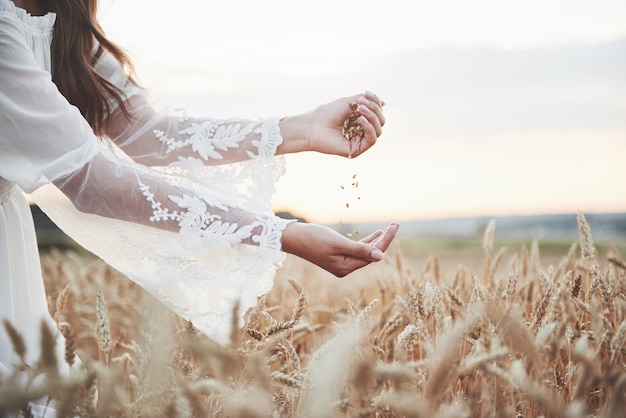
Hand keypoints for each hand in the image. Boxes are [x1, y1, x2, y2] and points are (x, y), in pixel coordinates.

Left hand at [277, 91, 385, 158]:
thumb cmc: (327, 113)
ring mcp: (359, 141)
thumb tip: (384, 103)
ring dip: (372, 116)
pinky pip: (372, 139)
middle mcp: (361, 131)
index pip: (377, 112)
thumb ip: (366, 101)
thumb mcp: (349, 103)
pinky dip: (369, 127)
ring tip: (360, 109)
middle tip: (362, 102)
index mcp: (360, 120)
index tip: (366, 93)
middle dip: (374, 109)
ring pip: (378, 129)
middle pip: (381, 121)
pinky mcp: (356, 150)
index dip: (375, 102)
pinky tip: (361, 120)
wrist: (312, 126)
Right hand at [280, 221, 398, 276]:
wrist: (293, 238)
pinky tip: (376, 235)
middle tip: (395, 224)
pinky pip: (357, 250)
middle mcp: (345, 268)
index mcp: (346, 268)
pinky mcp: (337, 256)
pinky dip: (367, 242)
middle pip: (371, 254)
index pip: (372, 255)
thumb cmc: (313, 238)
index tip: (394, 226)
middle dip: (384, 240)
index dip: (385, 241)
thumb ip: (360, 250)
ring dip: (377, 240)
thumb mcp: (338, 243)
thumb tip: (381, 257)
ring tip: (390, 228)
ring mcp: (341, 263)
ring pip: (365, 252)